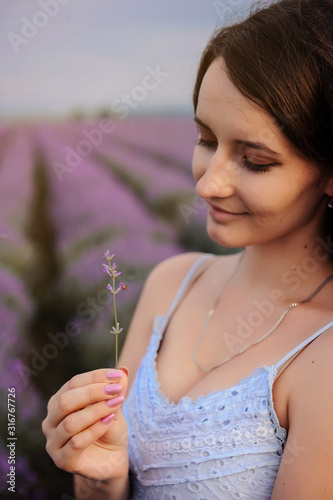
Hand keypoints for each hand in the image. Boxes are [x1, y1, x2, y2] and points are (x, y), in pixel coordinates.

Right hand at [42, 367, 128, 481]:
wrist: (112, 459)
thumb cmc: (109, 428)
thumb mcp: (114, 405)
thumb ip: (116, 390)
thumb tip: (123, 370)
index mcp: (59, 401)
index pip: (73, 383)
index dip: (95, 377)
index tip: (117, 375)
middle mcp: (51, 420)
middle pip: (66, 401)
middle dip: (93, 392)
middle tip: (116, 389)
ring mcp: (53, 442)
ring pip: (71, 422)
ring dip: (96, 411)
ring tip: (116, 404)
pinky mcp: (62, 460)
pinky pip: (76, 442)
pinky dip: (95, 429)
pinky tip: (109, 421)